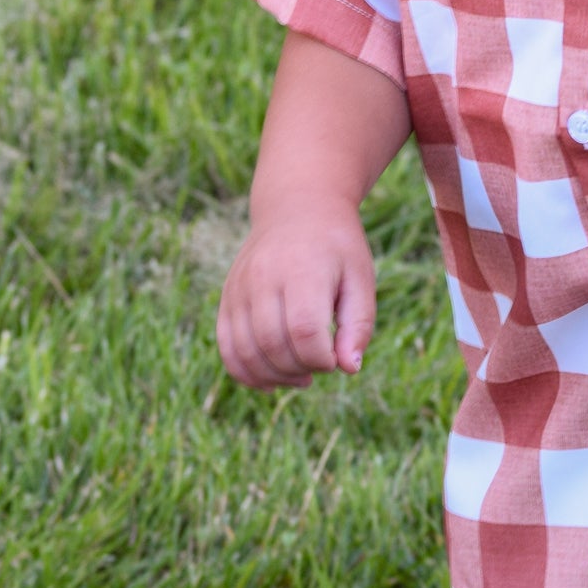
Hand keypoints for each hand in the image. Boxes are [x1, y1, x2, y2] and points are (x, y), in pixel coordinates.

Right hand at [216, 202, 375, 390]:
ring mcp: (240, 288)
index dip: (322, 358)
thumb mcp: (360, 279)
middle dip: (301, 369)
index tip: (337, 359)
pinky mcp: (227, 297)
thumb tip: (349, 369)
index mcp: (302, 270)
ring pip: (247, 351)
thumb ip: (357, 324)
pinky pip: (227, 346)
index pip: (305, 331)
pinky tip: (272, 381)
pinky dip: (246, 372)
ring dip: (275, 376)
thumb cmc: (336, 248)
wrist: (297, 207)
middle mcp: (264, 278)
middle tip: (321, 367)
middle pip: (274, 344)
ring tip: (301, 377)